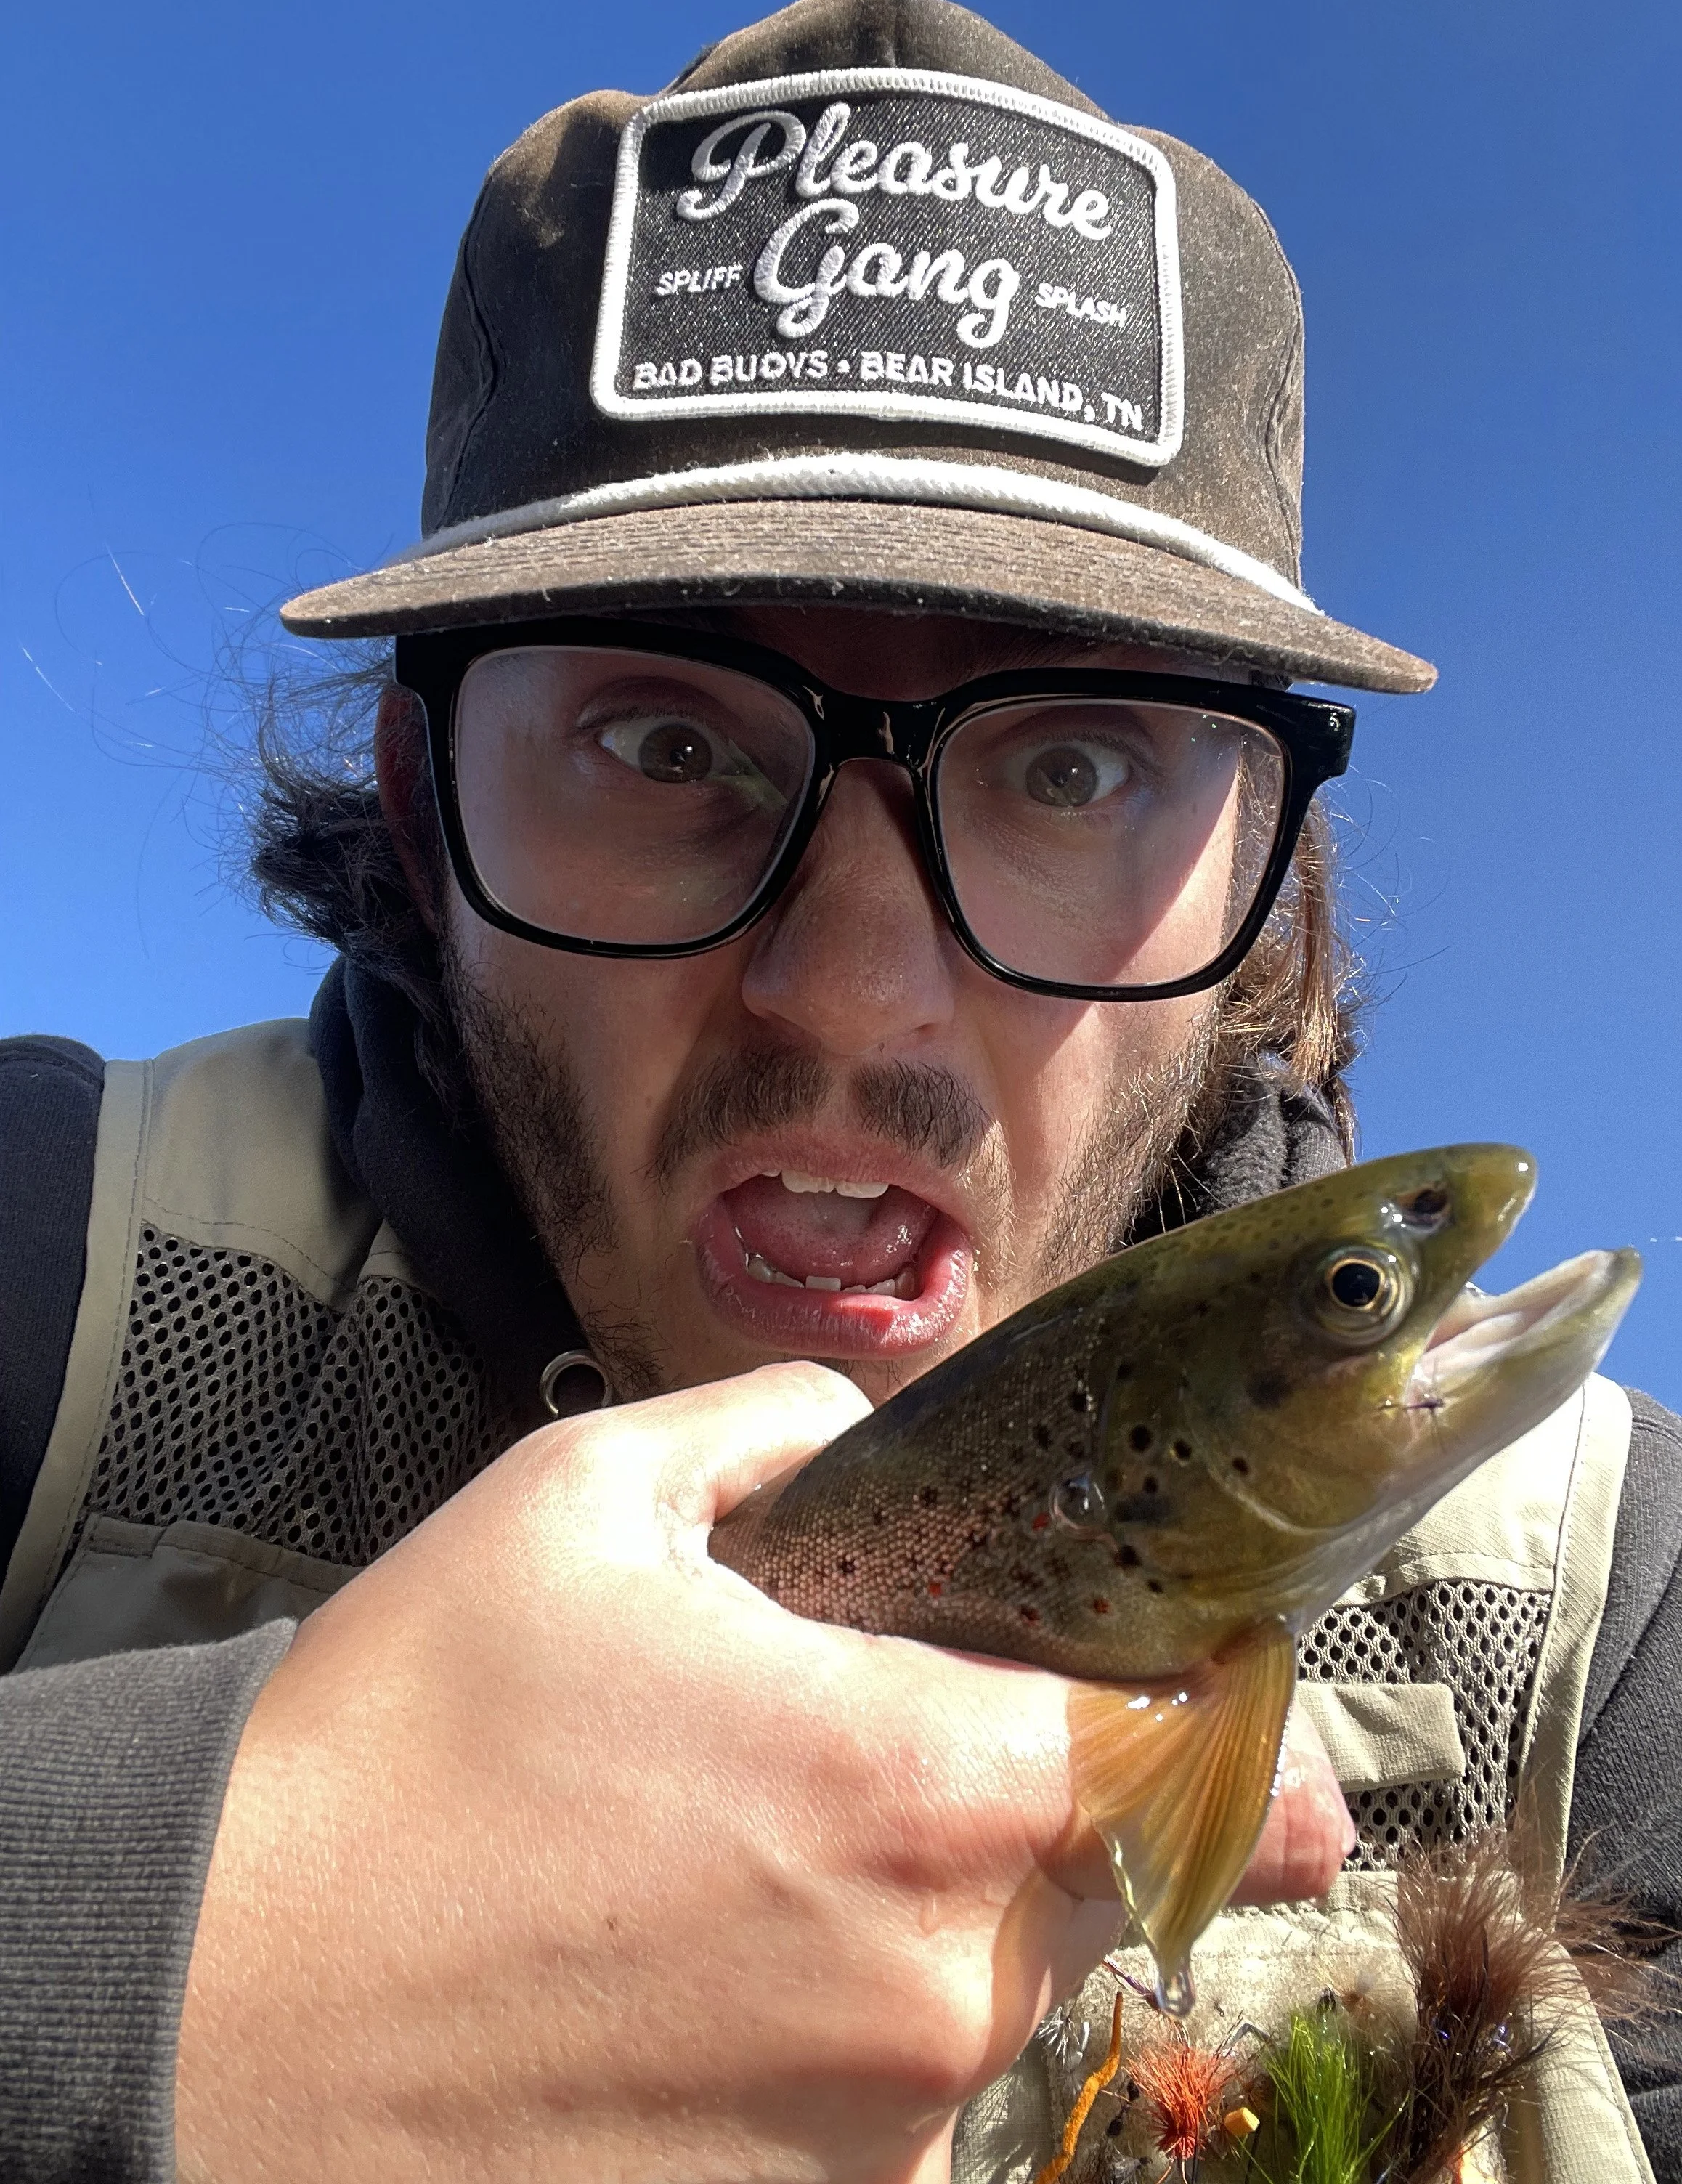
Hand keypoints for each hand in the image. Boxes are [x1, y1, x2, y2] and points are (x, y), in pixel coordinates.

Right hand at [176, 1363, 1347, 2183]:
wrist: (217, 1997)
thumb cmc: (408, 1734)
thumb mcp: (582, 1502)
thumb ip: (774, 1424)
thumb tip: (866, 1424)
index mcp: (920, 1782)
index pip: (1183, 1755)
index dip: (1219, 1713)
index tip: (1224, 1688)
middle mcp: (937, 1982)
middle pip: (1087, 1875)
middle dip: (1037, 1803)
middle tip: (906, 1748)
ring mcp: (874, 2134)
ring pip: (982, 1995)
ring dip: (920, 1915)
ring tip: (744, 1861)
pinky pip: (880, 2105)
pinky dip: (834, 2032)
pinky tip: (692, 1974)